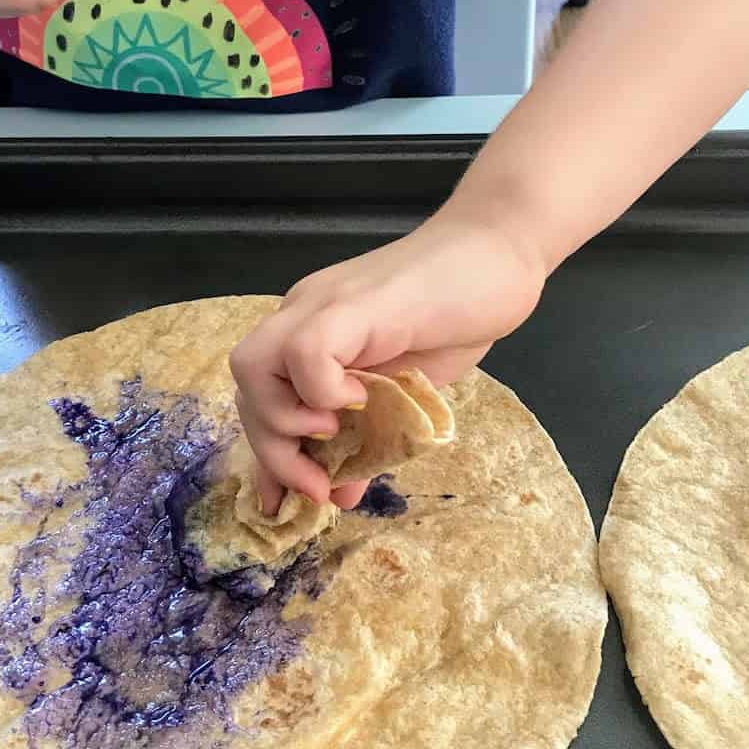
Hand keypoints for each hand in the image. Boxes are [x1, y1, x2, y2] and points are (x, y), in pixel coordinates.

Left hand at [230, 215, 545, 513]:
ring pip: (252, 365)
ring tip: (332, 436)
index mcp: (311, 334)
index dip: (269, 453)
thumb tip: (340, 491)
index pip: (260, 396)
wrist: (501, 250)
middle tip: (318, 484)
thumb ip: (366, 435)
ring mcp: (324, 305)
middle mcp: (304, 315)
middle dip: (272, 449)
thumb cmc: (459, 311)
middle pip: (246, 384)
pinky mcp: (356, 304)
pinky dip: (320, 388)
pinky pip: (306, 350)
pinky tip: (359, 399)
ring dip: (284, 419)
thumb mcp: (404, 391)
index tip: (292, 499)